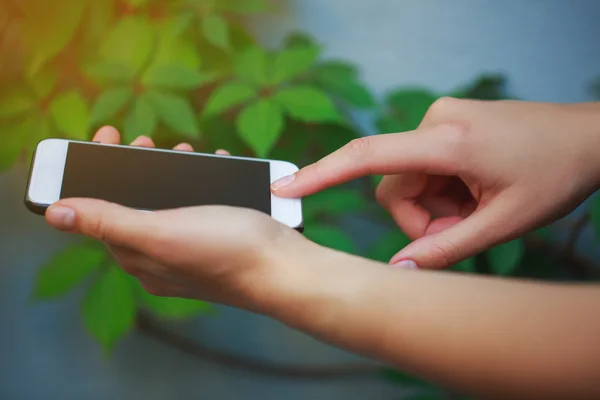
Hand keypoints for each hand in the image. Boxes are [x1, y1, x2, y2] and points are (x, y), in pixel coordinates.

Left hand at [44, 126, 306, 310]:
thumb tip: (55, 213)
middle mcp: (163, 258)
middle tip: (147, 139)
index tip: (105, 136)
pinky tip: (214, 167)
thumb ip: (109, 220)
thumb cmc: (228, 249)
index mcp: (140, 258)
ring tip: (184, 149)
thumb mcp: (161, 230)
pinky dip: (201, 183)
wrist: (286, 269)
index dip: (98, 174)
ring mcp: (193, 250)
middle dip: (137, 168)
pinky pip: (200, 207)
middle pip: (137, 206)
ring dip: (171, 173)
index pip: (103, 213)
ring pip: (170, 205)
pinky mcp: (220, 240)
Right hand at [271, 99, 599, 268]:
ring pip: (410, 179)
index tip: (286, 187)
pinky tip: (476, 190)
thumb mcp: (504, 222)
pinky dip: (443, 189)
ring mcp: (441, 119)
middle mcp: (436, 121)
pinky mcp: (447, 123)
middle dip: (421, 217)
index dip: (321, 174)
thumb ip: (448, 248)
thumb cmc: (555, 173)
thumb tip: (401, 270)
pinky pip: (424, 166)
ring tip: (478, 207)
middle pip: (393, 186)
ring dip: (435, 204)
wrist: (592, 136)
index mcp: (447, 141)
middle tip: (463, 227)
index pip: (367, 156)